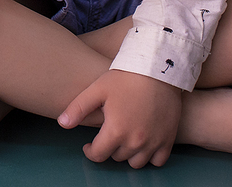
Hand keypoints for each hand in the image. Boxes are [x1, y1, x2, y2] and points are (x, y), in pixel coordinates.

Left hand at [58, 70, 182, 167]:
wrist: (158, 69)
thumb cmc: (126, 77)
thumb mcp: (97, 89)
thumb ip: (78, 108)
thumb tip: (62, 124)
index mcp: (116, 130)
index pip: (98, 155)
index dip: (90, 151)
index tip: (89, 145)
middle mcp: (136, 141)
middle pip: (117, 158)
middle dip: (109, 149)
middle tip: (108, 135)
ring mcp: (154, 141)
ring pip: (136, 163)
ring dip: (128, 155)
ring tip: (124, 139)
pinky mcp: (168, 139)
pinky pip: (158, 161)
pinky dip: (150, 157)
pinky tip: (143, 144)